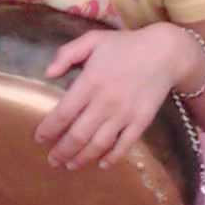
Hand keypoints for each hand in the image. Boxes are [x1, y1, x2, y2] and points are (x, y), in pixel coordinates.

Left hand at [33, 25, 188, 170]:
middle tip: (53, 159)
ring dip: (82, 158)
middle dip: (62, 151)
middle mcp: (105, 102)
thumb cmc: (126, 45)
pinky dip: (112, 158)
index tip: (39, 138)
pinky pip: (124, 146)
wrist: (165, 52)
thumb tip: (47, 72)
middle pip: (78, 135)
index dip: (48, 129)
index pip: (62, 113)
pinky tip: (102, 164)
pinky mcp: (141, 121)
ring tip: (71, 165)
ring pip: (98, 144)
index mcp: (90, 82)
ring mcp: (125, 114)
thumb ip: (67, 53)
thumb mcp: (93, 39)